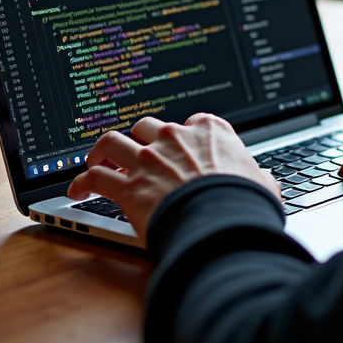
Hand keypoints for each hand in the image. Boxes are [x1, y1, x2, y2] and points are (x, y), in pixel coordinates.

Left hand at [66, 113, 280, 242]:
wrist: (222, 220)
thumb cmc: (245, 201)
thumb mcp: (262, 182)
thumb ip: (256, 176)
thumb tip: (264, 182)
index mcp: (209, 131)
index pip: (190, 122)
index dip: (181, 136)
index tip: (178, 147)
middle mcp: (174, 138)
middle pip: (145, 126)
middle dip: (138, 140)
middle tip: (133, 155)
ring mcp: (148, 159)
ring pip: (111, 142)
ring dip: (101, 152)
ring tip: (96, 163)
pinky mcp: (128, 186)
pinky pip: (95, 178)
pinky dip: (82, 183)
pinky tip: (77, 192)